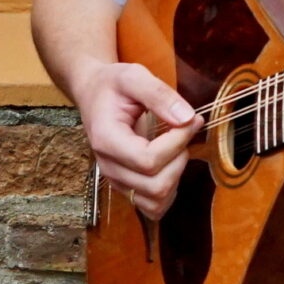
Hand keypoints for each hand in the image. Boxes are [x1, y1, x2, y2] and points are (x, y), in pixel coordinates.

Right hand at [74, 61, 200, 220]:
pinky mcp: (126, 187)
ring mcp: (117, 180)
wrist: (94, 94)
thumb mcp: (134, 76)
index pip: (148, 160)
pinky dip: (170, 191)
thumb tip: (188, 119)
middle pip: (155, 185)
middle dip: (179, 159)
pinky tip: (171, 165)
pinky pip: (153, 207)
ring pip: (156, 201)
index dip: (176, 143)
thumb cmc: (112, 85)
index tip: (189, 119)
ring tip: (176, 148)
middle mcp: (109, 167)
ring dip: (176, 176)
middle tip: (184, 131)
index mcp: (106, 140)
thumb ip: (160, 95)